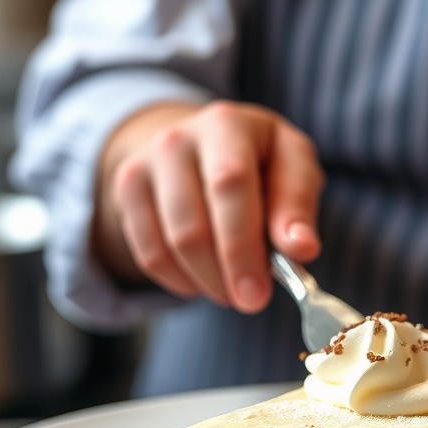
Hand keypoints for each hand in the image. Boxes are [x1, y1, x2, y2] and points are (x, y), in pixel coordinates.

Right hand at [93, 100, 324, 311]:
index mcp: (227, 125)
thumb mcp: (293, 168)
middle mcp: (177, 139)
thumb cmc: (261, 161)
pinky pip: (148, 255)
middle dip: (226, 273)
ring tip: (233, 288)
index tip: (260, 293)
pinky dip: (181, 281)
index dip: (244, 245)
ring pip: (170, 245)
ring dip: (207, 281)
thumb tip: (302, 248)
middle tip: (250, 301)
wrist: (205, 142)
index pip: (230, 185)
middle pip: (193, 224)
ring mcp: (144, 166)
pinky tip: (205, 280)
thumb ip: (298, 205)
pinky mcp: (126, 192)